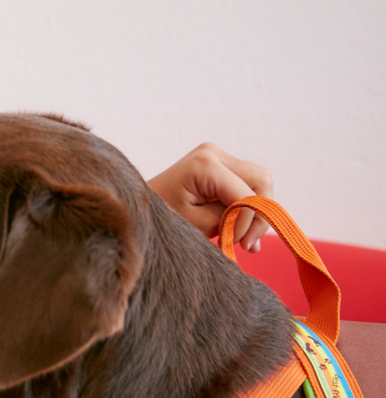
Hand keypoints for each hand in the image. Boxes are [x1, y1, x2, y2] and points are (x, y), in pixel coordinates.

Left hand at [147, 142, 273, 251]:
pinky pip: (247, 183)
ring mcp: (216, 155)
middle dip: (259, 214)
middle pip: (261, 180)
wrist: (135, 207)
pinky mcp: (218, 163)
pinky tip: (238, 227)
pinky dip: (247, 205)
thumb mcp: (196, 224)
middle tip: (245, 243)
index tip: (240, 244)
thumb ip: (230, 221)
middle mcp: (213, 152)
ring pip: (259, 182)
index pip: (247, 194)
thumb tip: (257, 232)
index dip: (249, 222)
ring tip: (239, 237)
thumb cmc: (160, 218)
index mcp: (205, 164)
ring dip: (255, 211)